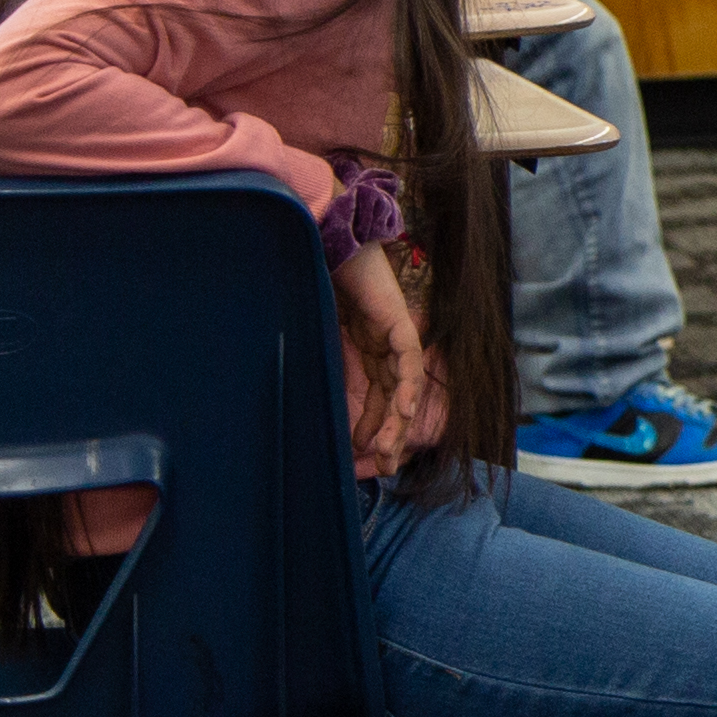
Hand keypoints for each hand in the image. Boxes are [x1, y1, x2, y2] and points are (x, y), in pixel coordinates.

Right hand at [334, 240, 444, 480]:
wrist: (331, 248)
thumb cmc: (321, 288)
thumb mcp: (320, 341)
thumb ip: (322, 369)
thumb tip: (308, 407)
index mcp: (366, 355)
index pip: (375, 401)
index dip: (370, 430)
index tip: (361, 458)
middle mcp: (384, 351)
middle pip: (392, 401)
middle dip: (388, 436)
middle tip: (382, 468)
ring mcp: (394, 338)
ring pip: (403, 388)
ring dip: (398, 421)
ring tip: (390, 452)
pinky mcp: (399, 324)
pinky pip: (408, 360)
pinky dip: (406, 385)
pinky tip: (402, 410)